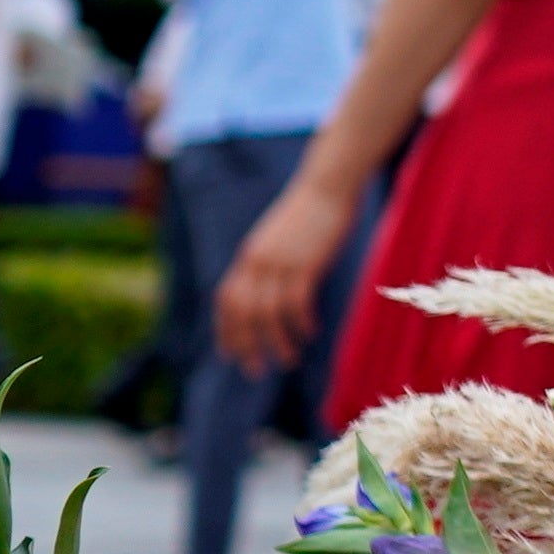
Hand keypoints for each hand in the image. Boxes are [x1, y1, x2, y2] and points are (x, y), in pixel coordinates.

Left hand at [219, 178, 357, 372]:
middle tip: (255, 370)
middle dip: (245, 345)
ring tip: (287, 360)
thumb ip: (272, 258)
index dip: (226, 329)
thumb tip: (272, 283)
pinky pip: (295, 302)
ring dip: (276, 341)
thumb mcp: (281, 236)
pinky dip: (299, 322)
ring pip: (267, 314)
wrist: (327, 184)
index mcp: (249, 255)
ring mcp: (280, 262)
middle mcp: (257, 261)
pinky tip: (308, 333)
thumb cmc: (311, 208)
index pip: (226, 300)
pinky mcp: (304, 263)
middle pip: (242, 312)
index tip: (231, 354)